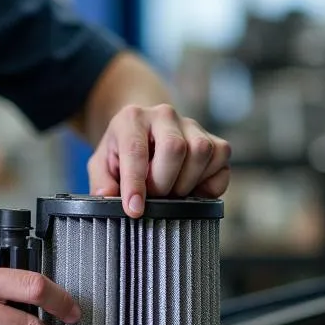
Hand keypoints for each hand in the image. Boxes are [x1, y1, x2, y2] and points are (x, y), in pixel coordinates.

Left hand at [88, 103, 230, 215]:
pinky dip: (210, 185)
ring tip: (171, 191)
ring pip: (201, 152)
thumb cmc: (122, 151)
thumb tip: (110, 197)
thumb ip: (101, 181)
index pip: (136, 150)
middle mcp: (164, 115)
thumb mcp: (102, 164)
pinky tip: (192, 188)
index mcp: (131, 118)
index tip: (134, 209)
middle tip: (154, 196)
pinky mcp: (215, 140)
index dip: (135, 183)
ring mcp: (193, 126)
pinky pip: (222, 163)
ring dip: (186, 183)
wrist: (145, 131)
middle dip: (163, 182)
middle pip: (174, 148)